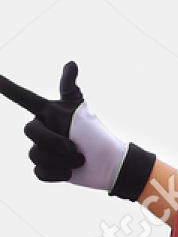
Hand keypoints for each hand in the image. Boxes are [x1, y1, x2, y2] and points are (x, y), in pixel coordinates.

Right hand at [0, 61, 153, 197]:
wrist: (108, 162)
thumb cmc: (96, 134)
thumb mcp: (81, 109)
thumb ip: (70, 88)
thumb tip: (70, 62)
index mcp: (47, 113)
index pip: (23, 97)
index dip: (7, 87)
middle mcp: (40, 130)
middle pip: (32, 133)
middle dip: (55, 141)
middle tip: (75, 147)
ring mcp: (41, 150)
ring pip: (37, 155)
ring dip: (63, 160)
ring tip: (79, 159)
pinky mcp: (45, 168)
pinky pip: (40, 172)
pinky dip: (58, 174)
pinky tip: (71, 171)